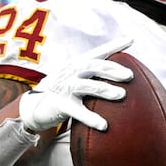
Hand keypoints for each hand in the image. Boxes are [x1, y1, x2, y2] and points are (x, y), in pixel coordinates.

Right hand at [19, 38, 133, 131]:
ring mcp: (64, 87)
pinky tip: (104, 125)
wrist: (35, 106)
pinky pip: (77, 111)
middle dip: (112, 70)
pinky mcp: (59, 104)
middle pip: (93, 66)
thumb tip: (126, 78)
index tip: (131, 39)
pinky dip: (91, 118)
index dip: (114, 45)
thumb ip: (96, 77)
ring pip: (86, 86)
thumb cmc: (64, 92)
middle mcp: (71, 72)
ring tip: (121, 95)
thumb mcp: (78, 80)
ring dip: (105, 89)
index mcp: (78, 64)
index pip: (98, 52)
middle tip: (130, 75)